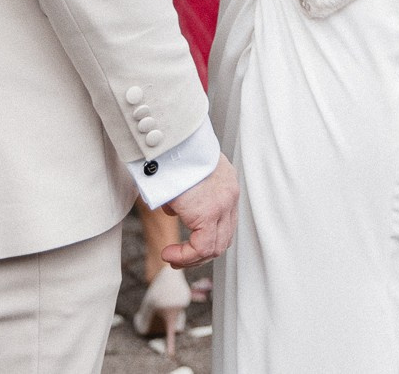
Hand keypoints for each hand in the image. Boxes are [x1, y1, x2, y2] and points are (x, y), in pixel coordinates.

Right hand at [161, 153, 238, 267]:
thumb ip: (185, 192)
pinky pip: (202, 247)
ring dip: (191, 257)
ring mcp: (223, 204)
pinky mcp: (209, 212)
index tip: (187, 243)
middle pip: (223, 236)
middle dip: (200, 252)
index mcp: (225, 181)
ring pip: (214, 246)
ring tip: (171, 257)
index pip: (225, 220)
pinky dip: (185, 256)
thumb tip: (175, 210)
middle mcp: (230, 194)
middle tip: (178, 257)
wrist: (169, 140)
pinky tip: (169, 254)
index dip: (206, 237)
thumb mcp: (181, 172)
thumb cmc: (169, 151)